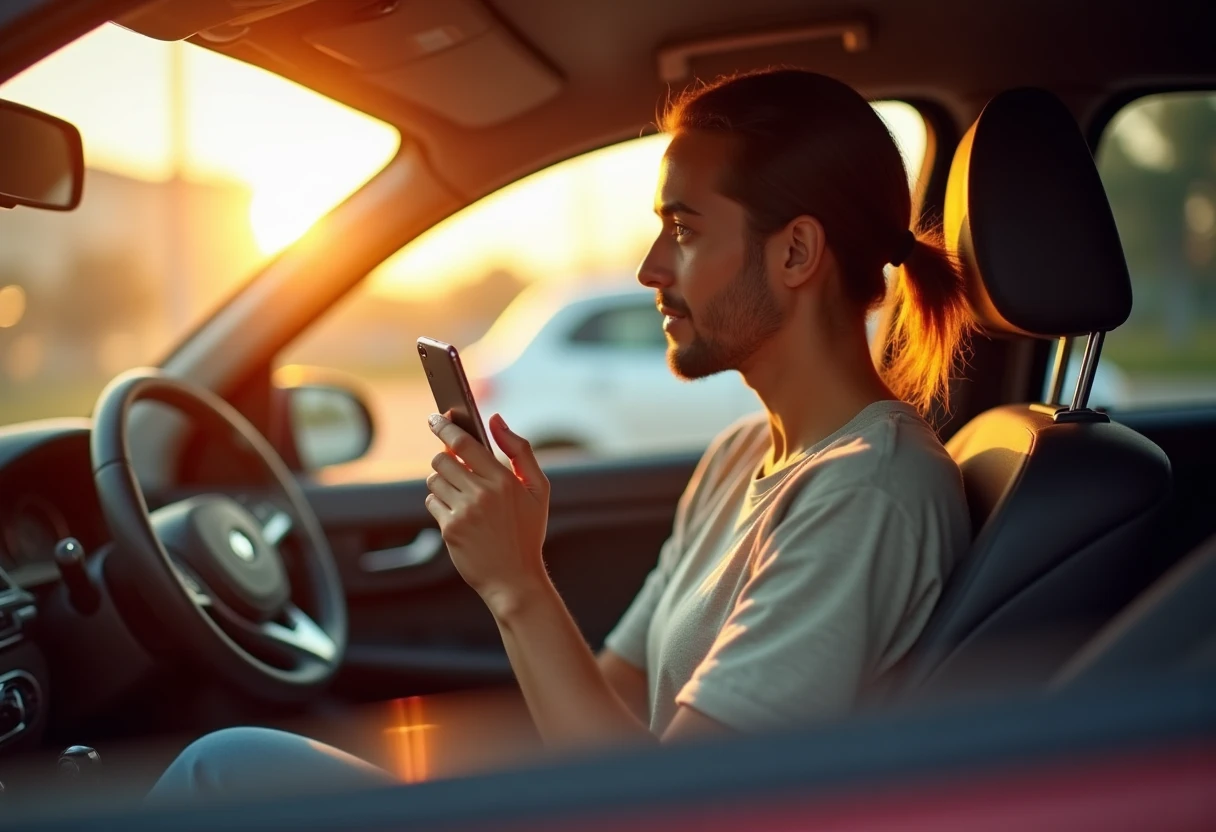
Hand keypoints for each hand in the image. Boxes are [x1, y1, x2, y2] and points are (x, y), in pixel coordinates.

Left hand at [424, 412, 550, 614]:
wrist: (515, 579)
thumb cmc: (528, 532)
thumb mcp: (538, 490)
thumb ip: (521, 450)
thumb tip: (496, 419)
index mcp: (504, 480)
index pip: (464, 443)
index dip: (445, 427)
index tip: (436, 418)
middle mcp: (482, 494)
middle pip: (442, 459)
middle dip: (445, 459)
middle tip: (456, 467)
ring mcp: (463, 512)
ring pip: (434, 480)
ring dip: (443, 482)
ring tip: (462, 495)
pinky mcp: (449, 529)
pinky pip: (432, 503)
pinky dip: (440, 504)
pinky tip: (459, 515)